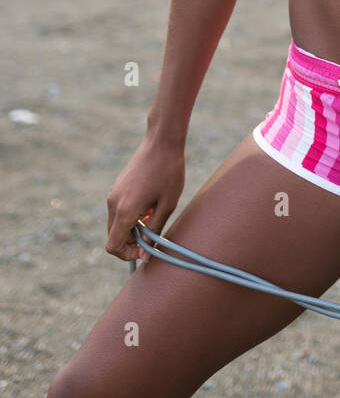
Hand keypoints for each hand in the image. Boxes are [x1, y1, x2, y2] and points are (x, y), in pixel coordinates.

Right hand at [105, 132, 184, 262]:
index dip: (127, 255)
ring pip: (116, 224)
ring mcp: (112, 194)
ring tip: (154, 214)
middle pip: (113, 236)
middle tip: (153, 233)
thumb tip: (145, 254)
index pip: (113, 247)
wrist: (161, 142)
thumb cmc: (169, 172)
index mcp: (125, 211)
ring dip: (132, 228)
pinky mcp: (116, 187)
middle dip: (130, 242)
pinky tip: (149, 204)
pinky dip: (130, 215)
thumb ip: (154, 231)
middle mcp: (113, 204)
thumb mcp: (167, 205)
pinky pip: (118, 210)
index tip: (145, 249)